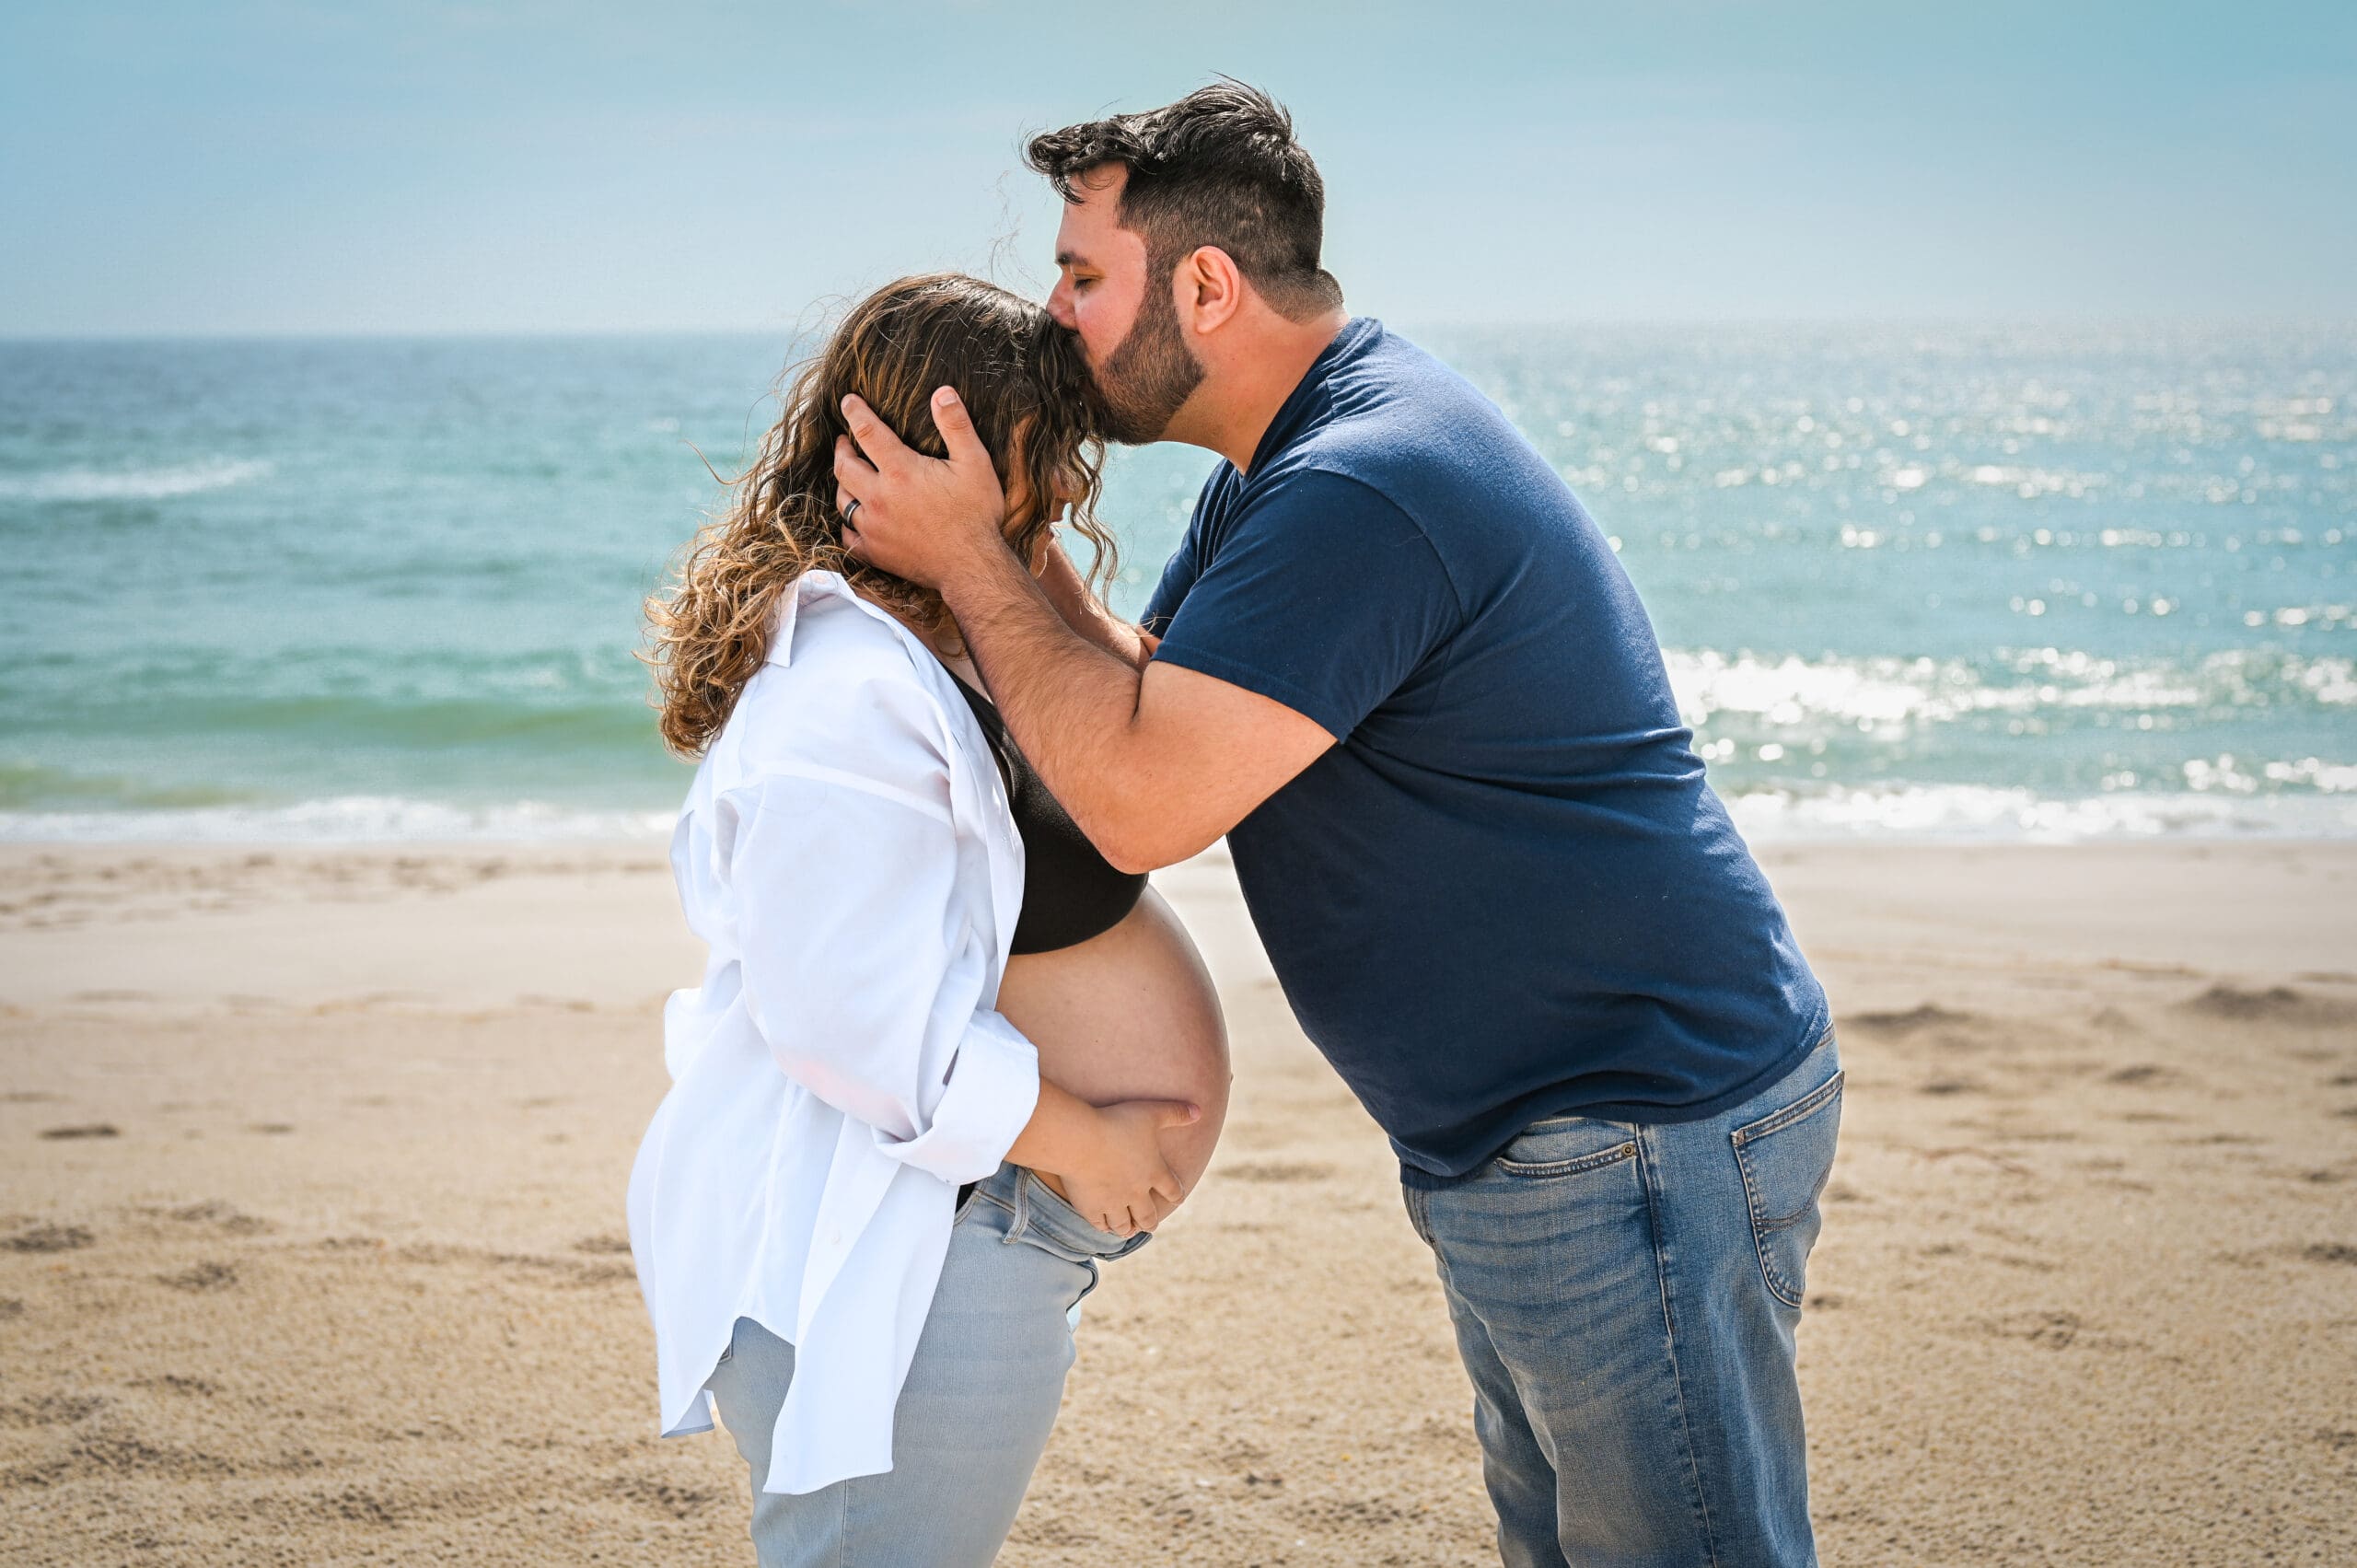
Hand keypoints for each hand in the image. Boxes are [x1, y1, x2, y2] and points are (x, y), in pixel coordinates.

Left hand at [835, 387, 1011, 590]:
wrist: (972, 567)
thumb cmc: (976, 515)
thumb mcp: (975, 463)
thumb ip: (956, 426)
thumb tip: (942, 392)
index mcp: (901, 471)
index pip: (868, 432)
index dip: (855, 413)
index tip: (848, 402)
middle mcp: (879, 498)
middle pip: (844, 466)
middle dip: (841, 448)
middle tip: (844, 441)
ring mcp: (873, 528)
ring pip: (842, 499)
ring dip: (842, 483)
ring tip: (848, 475)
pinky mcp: (875, 553)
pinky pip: (848, 536)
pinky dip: (847, 524)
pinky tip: (855, 519)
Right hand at [1056, 1098, 1198, 1237]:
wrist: (1080, 1140)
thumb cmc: (1117, 1123)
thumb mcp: (1151, 1113)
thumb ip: (1176, 1113)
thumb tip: (1199, 1111)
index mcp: (1154, 1173)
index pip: (1173, 1191)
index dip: (1177, 1195)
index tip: (1178, 1198)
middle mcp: (1136, 1193)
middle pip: (1148, 1216)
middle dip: (1151, 1221)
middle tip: (1151, 1225)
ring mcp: (1113, 1203)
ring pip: (1124, 1225)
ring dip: (1129, 1228)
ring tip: (1129, 1230)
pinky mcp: (1090, 1208)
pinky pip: (1100, 1225)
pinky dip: (1105, 1227)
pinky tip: (1105, 1227)